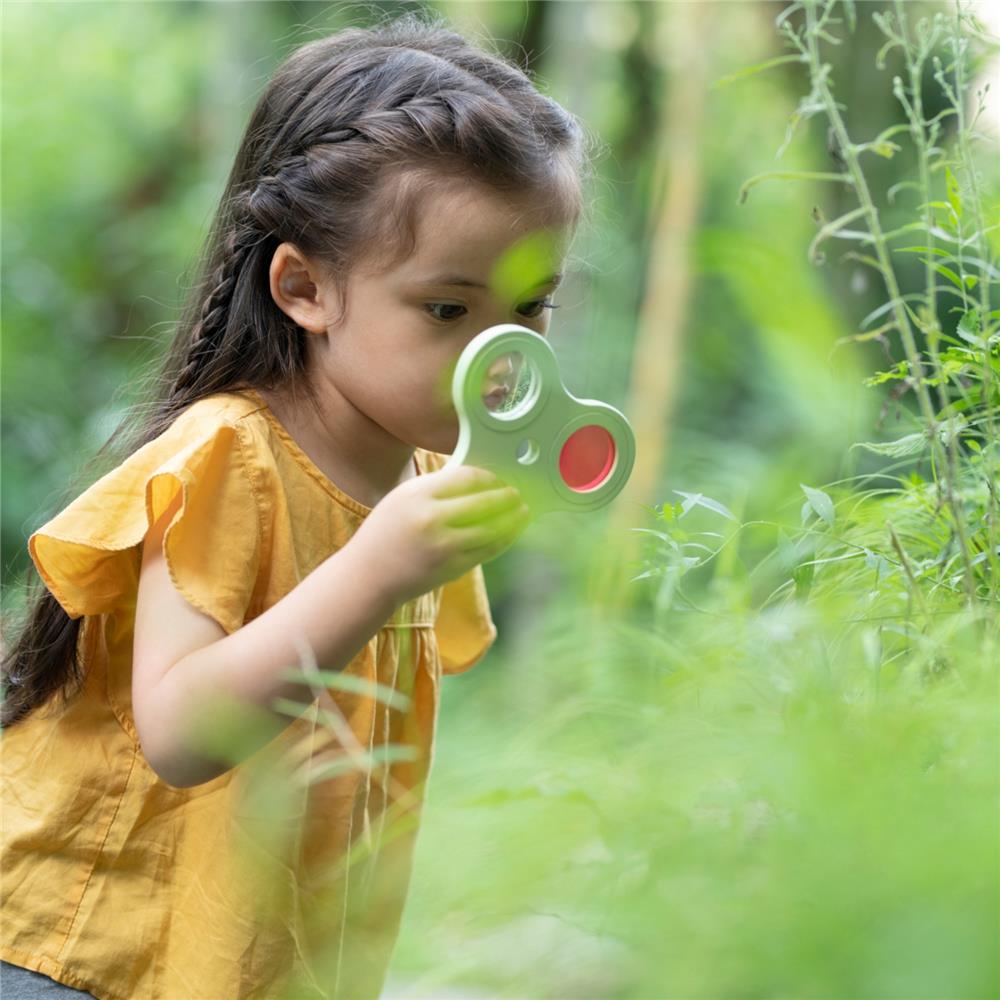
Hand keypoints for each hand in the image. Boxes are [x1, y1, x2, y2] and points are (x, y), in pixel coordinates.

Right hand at [350, 464, 531, 605]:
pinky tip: (510, 531)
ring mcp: (444, 545)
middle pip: (483, 501)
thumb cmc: (385, 534)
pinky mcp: (453, 567)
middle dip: (505, 496)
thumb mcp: (402, 499)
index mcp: (417, 495)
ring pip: (491, 527)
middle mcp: (432, 519)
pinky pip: (487, 549)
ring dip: (512, 518)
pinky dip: (503, 538)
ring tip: (522, 510)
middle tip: (516, 492)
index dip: (488, 477)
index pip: (466, 477)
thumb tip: (474, 480)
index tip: (496, 478)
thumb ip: (435, 489)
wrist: (369, 575)